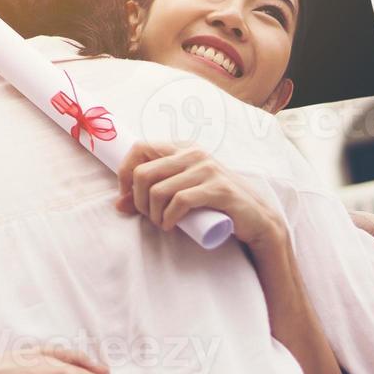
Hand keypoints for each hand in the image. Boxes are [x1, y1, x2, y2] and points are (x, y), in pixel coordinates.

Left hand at [114, 140, 288, 259]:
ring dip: (153, 214)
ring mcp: (207, 169)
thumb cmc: (214, 204)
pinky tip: (171, 226)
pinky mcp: (218, 189)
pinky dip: (168, 218)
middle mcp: (194, 154)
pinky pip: (179, 202)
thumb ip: (153, 193)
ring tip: (162, 223)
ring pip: (158, 190)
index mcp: (183, 148)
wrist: (255, 218)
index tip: (129, 196)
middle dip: (138, 201)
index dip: (125, 173)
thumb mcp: (182, 192)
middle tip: (149, 216)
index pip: (139, 147)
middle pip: (143, 173)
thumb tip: (118, 204)